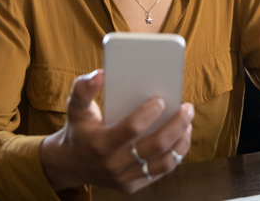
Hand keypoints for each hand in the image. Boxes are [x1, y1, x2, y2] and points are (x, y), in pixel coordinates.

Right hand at [40, 69, 193, 192]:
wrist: (70, 163)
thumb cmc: (79, 128)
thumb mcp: (75, 106)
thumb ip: (84, 88)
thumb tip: (101, 74)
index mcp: (99, 143)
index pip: (131, 128)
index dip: (149, 113)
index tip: (161, 99)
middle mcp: (113, 164)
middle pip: (154, 147)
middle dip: (176, 126)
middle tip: (187, 108)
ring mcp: (124, 178)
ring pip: (163, 163)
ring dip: (181, 141)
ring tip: (188, 123)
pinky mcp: (132, 186)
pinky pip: (160, 172)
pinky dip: (175, 155)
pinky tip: (181, 137)